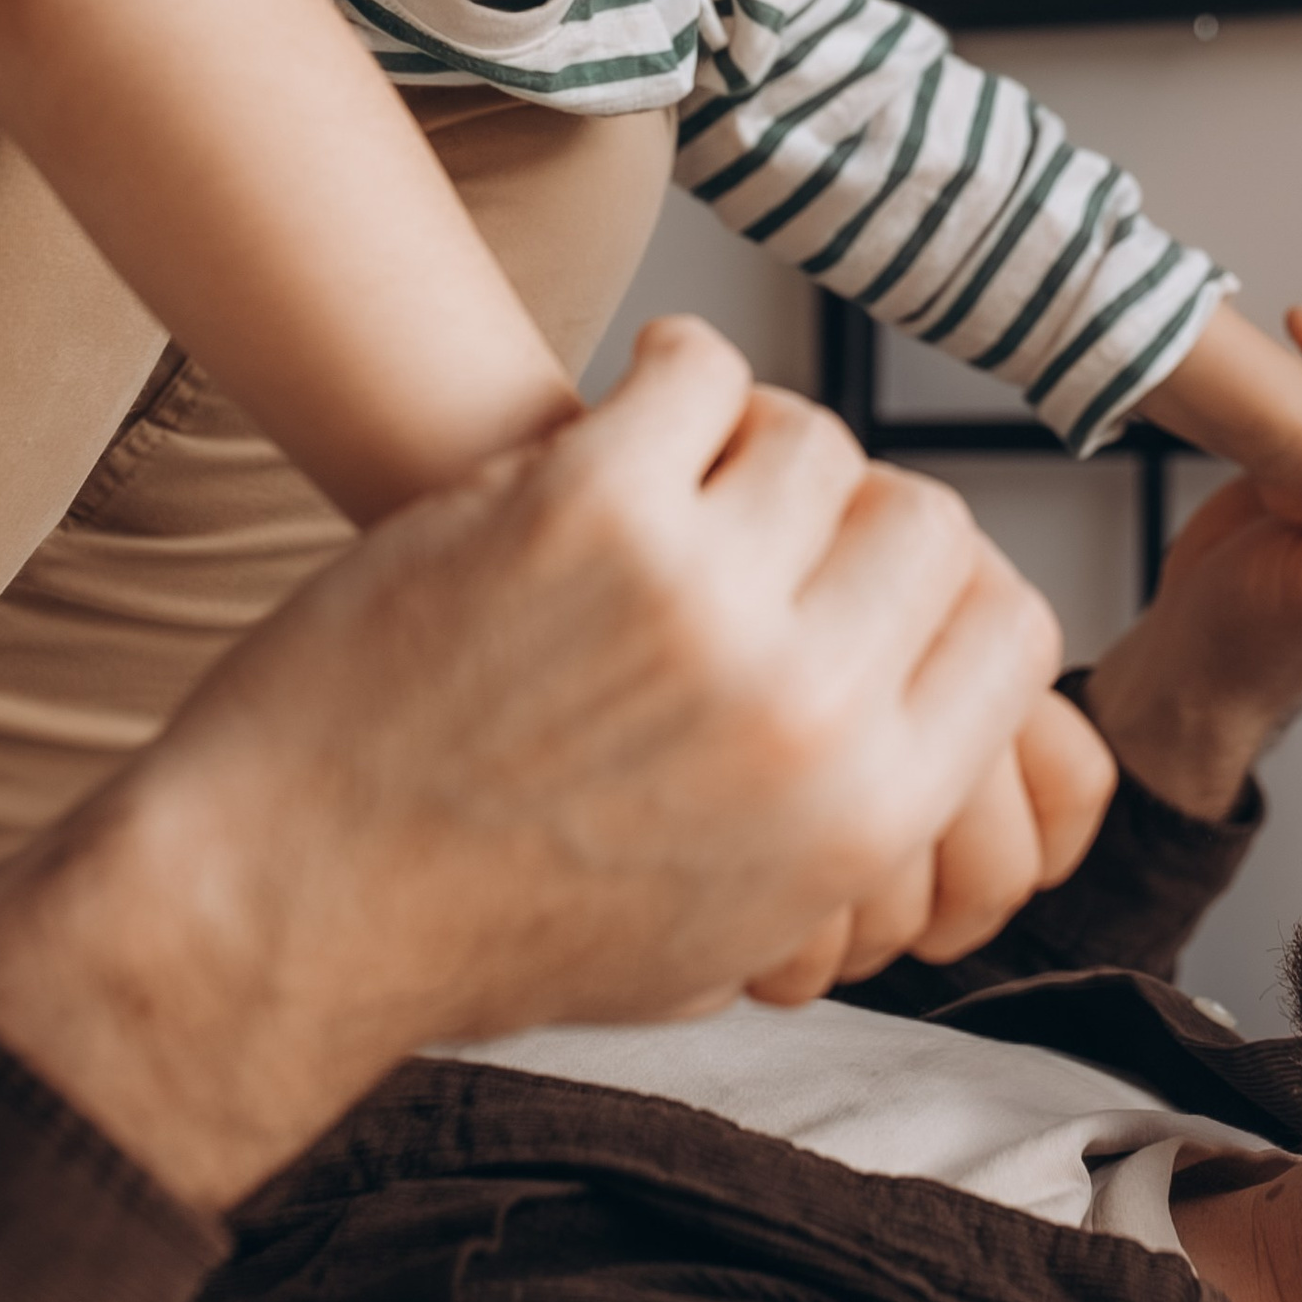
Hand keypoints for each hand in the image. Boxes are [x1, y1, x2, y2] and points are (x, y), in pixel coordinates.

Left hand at [0, 318, 1063, 1207]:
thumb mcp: (725, 932)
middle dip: (852, 514)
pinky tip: (637, 397)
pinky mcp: (589, 506)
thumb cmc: (488, 923)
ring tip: (688, 462)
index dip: (947, 592)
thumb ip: (849, 831)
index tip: (876, 575)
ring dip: (753, 441)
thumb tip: (933, 725)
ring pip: (814, 438)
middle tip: (778, 513)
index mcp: (861, 815)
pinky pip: (696, 372)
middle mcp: (804, 709)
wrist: (292, 905)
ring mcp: (700, 599)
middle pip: (924, 519)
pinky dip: (670, 369)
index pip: (1009, 632)